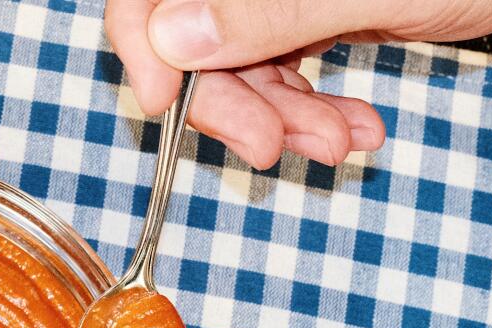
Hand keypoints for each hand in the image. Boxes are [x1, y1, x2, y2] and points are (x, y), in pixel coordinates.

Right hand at [105, 0, 491, 167]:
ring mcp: (270, 0)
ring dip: (279, 120)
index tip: (163, 104)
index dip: (143, 45)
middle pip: (188, 40)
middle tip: (271, 149)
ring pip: (234, 69)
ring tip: (338, 145)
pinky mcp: (300, 20)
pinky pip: (277, 75)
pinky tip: (349, 131)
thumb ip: (268, 12)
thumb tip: (172, 40)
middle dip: (229, 104)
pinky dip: (307, 113)